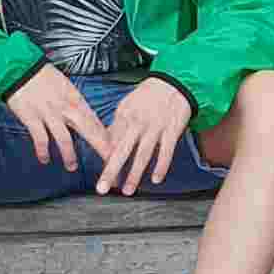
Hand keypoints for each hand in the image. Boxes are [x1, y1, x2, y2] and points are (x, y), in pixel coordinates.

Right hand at [4, 64, 110, 177]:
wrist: (21, 67)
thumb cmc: (44, 78)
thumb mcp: (66, 88)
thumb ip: (76, 105)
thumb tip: (88, 121)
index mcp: (76, 100)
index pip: (95, 122)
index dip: (107, 138)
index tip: (116, 150)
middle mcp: (66, 107)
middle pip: (88, 130)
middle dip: (100, 147)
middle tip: (108, 163)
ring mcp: (49, 113)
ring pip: (64, 138)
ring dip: (69, 155)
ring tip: (71, 167)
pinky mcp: (32, 117)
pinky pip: (40, 137)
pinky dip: (43, 150)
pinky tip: (44, 159)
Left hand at [93, 77, 197, 194]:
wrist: (174, 82)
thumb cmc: (148, 96)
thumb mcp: (126, 107)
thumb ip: (117, 126)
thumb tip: (105, 144)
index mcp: (124, 117)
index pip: (111, 143)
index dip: (105, 161)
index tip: (99, 177)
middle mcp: (138, 124)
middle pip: (122, 151)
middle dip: (111, 171)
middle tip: (102, 189)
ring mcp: (155, 128)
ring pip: (143, 155)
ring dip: (135, 174)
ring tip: (128, 191)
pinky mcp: (172, 131)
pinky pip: (167, 152)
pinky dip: (161, 166)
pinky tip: (156, 180)